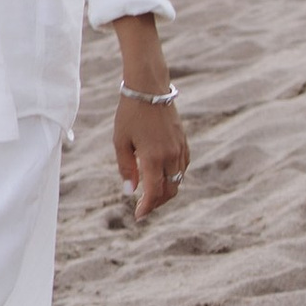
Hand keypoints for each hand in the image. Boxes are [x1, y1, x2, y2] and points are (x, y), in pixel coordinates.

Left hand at [115, 90, 188, 218]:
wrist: (149, 88)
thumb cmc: (130, 114)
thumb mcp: (120, 141)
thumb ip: (126, 168)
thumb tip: (130, 191)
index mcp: (153, 157)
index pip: (153, 192)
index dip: (146, 207)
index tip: (138, 216)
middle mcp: (170, 156)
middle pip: (169, 190)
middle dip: (157, 203)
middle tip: (144, 208)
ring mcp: (180, 148)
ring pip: (178, 180)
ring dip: (167, 191)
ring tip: (152, 195)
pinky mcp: (184, 141)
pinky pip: (183, 166)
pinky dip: (175, 177)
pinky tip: (164, 177)